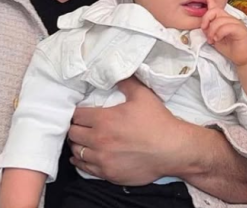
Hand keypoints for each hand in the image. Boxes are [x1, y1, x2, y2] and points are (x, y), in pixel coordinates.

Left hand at [67, 77, 190, 184]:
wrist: (173, 150)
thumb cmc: (158, 122)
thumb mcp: (143, 95)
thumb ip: (126, 82)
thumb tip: (115, 73)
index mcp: (104, 120)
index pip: (77, 115)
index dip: (78, 113)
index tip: (83, 113)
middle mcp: (99, 140)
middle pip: (73, 134)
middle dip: (76, 128)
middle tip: (83, 126)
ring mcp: (102, 159)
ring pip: (77, 151)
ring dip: (79, 145)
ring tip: (84, 141)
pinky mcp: (108, 174)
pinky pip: (85, 168)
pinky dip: (82, 161)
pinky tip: (85, 157)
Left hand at [201, 0, 246, 65]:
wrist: (246, 57)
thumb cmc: (232, 48)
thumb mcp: (216, 38)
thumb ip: (210, 30)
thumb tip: (203, 24)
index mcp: (226, 20)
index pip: (217, 8)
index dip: (210, 3)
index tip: (206, 4)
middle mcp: (231, 19)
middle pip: (216, 10)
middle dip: (206, 19)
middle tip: (205, 31)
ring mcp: (236, 24)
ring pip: (220, 20)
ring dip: (212, 31)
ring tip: (212, 40)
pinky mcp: (240, 30)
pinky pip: (227, 27)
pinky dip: (219, 33)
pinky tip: (218, 39)